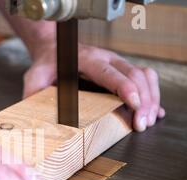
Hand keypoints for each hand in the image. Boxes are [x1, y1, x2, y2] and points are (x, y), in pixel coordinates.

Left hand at [24, 43, 165, 131]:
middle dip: (143, 100)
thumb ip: (33, 91)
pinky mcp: (121, 72)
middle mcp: (107, 59)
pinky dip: (152, 96)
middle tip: (142, 124)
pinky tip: (155, 113)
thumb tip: (32, 112)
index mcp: (88, 60)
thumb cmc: (48, 63)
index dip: (125, 88)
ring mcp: (117, 64)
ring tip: (148, 122)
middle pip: (136, 76)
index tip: (134, 105)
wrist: (55, 48)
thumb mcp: (35, 76)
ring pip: (145, 77)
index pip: (111, 72)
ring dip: (151, 99)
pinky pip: (145, 80)